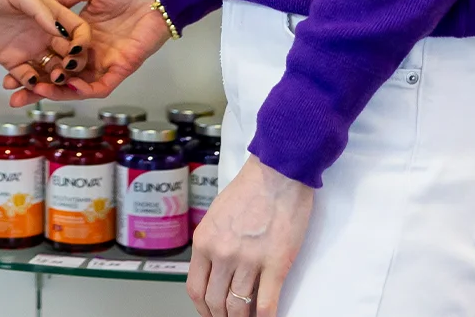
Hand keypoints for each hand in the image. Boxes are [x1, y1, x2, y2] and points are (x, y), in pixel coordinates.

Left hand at [0, 0, 92, 100]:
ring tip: (42, 84)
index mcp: (52, 14)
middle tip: (61, 74)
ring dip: (50, 80)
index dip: (82, 43)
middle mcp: (45, 34)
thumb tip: (61, 31)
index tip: (76, 53)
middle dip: (69, 68)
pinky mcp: (13, 61)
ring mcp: (30, 49)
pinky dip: (27, 83)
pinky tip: (24, 82)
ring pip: (49, 70)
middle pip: (68, 55)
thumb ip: (40, 10)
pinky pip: (26, 77)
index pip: (78, 31)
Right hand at [25, 0, 171, 106]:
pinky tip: (70, 86)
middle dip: (38, 89)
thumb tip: (41, 6)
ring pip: (79, 87)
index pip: (52, 57)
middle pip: (61, 78)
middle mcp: (91, 53)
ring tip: (38, 92)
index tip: (9, 74)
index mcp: (81, 36)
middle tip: (15, 97)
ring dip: (59, 93)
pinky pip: (102, 85)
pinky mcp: (123, 67)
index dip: (32, 66)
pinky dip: (86, 90)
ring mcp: (106, 62)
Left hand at [189, 156, 313, 316]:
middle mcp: (222, 254)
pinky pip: (266, 303)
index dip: (202, 308)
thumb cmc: (250, 188)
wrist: (279, 172)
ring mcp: (249, 261)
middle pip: (216, 302)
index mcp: (205, 241)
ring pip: (239, 307)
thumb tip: (215, 271)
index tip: (210, 313)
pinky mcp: (276, 264)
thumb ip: (212, 243)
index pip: (196, 289)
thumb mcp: (216, 215)